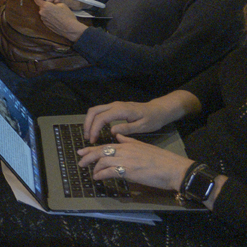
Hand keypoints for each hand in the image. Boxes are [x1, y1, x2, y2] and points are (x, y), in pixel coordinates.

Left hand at [33, 0, 86, 41]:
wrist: (70, 28)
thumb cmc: (67, 15)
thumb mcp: (62, 4)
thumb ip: (54, 2)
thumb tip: (51, 2)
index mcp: (45, 6)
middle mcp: (42, 12)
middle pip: (41, 6)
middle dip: (46, 5)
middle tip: (53, 6)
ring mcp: (43, 19)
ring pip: (43, 12)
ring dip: (47, 12)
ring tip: (56, 14)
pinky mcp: (45, 24)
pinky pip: (45, 18)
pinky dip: (49, 17)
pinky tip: (56, 19)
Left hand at [77, 134, 192, 192]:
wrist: (174, 169)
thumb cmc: (161, 160)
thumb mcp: (143, 146)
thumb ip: (129, 141)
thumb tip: (118, 137)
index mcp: (128, 144)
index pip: (105, 145)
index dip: (91, 149)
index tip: (81, 151)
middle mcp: (125, 150)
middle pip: (100, 152)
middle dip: (88, 157)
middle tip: (80, 162)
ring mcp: (126, 161)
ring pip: (103, 161)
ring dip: (95, 168)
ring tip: (92, 173)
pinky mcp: (129, 172)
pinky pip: (110, 172)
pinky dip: (101, 175)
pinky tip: (98, 178)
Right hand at [83, 91, 197, 141]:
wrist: (158, 110)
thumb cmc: (152, 119)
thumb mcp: (143, 126)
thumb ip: (127, 128)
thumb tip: (112, 132)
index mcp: (121, 110)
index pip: (101, 118)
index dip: (95, 129)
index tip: (93, 141)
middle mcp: (115, 105)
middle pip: (93, 111)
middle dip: (87, 125)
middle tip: (88, 138)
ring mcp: (114, 105)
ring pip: (94, 110)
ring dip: (89, 122)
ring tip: (90, 135)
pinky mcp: (114, 107)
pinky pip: (99, 111)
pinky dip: (94, 120)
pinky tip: (96, 129)